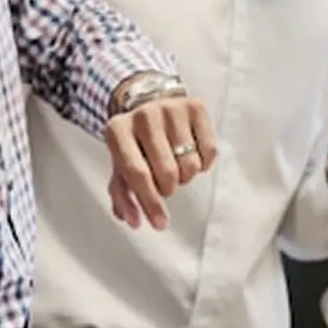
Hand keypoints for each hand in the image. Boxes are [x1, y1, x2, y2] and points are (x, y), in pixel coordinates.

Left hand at [106, 95, 216, 231]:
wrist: (151, 103)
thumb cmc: (136, 143)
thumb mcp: (121, 166)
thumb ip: (123, 196)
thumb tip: (134, 221)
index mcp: (118, 130)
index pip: (137, 173)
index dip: (149, 202)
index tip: (160, 224)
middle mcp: (144, 115)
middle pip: (167, 172)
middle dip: (168, 188)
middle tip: (164, 183)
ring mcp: (171, 108)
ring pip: (190, 164)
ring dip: (185, 176)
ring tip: (176, 166)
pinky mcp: (196, 107)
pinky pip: (209, 152)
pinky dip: (202, 163)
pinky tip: (191, 155)